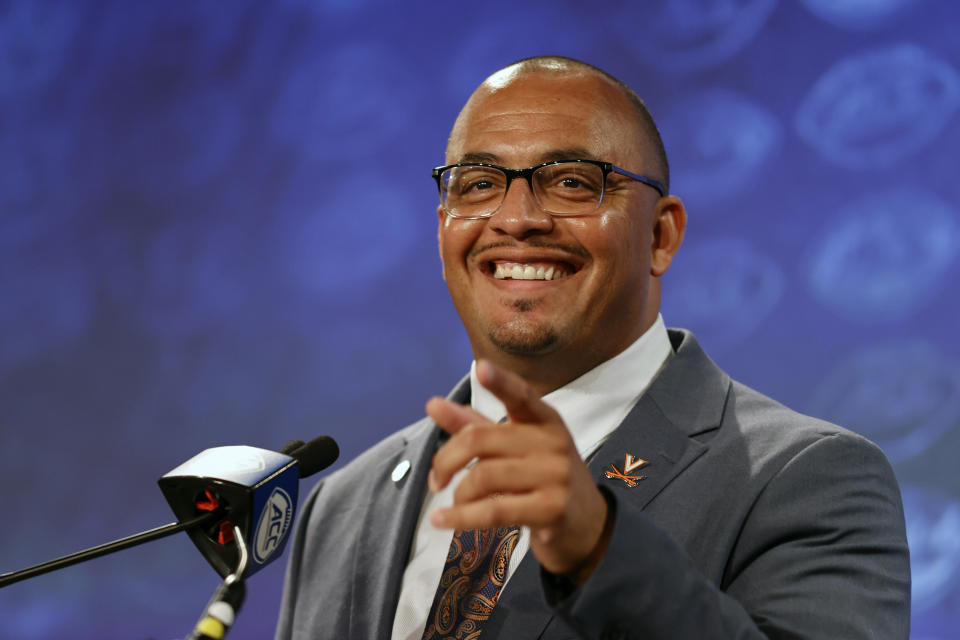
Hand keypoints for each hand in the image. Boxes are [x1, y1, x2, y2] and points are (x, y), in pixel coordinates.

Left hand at [426, 360, 612, 581]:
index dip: (501, 382)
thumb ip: (474, 425)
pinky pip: (494, 511)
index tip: (481, 367)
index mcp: (545, 419)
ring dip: (458, 494)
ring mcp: (556, 476)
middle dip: (447, 460)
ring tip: (452, 504)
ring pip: (484, 476)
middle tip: (436, 479)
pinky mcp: (552, 510)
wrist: (587, 524)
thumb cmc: (542, 476)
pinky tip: (440, 520)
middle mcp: (553, 442)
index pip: (521, 395)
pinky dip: (461, 517)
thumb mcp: (515, 447)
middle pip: (481, 439)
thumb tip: (432, 404)